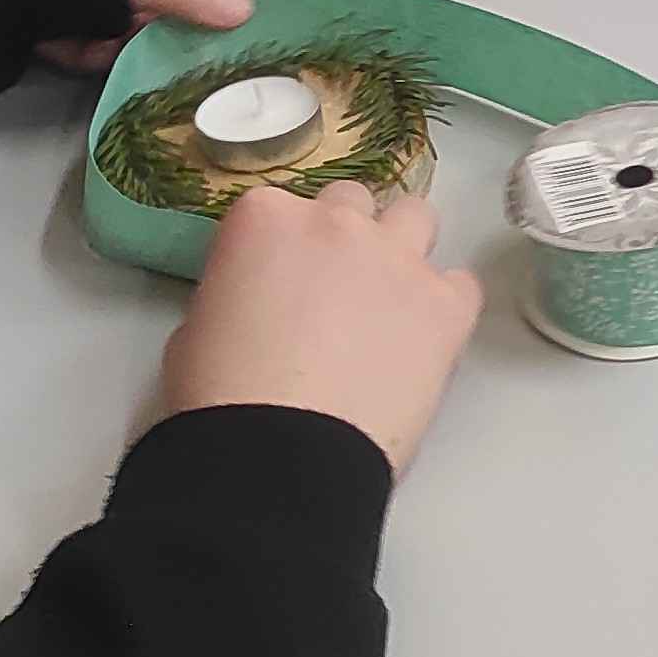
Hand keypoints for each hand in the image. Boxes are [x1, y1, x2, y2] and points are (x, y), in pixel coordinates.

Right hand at [161, 180, 482, 472]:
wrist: (281, 453)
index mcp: (266, 219)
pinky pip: (461, 284)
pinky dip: (446, 305)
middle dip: (346, 236)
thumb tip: (259, 308)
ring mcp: (399, 259)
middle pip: (353, 204)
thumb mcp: (196, 329)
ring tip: (389, 302)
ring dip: (403, 248)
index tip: (282, 282)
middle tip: (336, 290)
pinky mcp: (447, 305)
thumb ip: (237, 293)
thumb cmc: (221, 399)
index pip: (281, 209)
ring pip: (416, 218)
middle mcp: (337, 223)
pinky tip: (425, 340)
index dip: (284, 249)